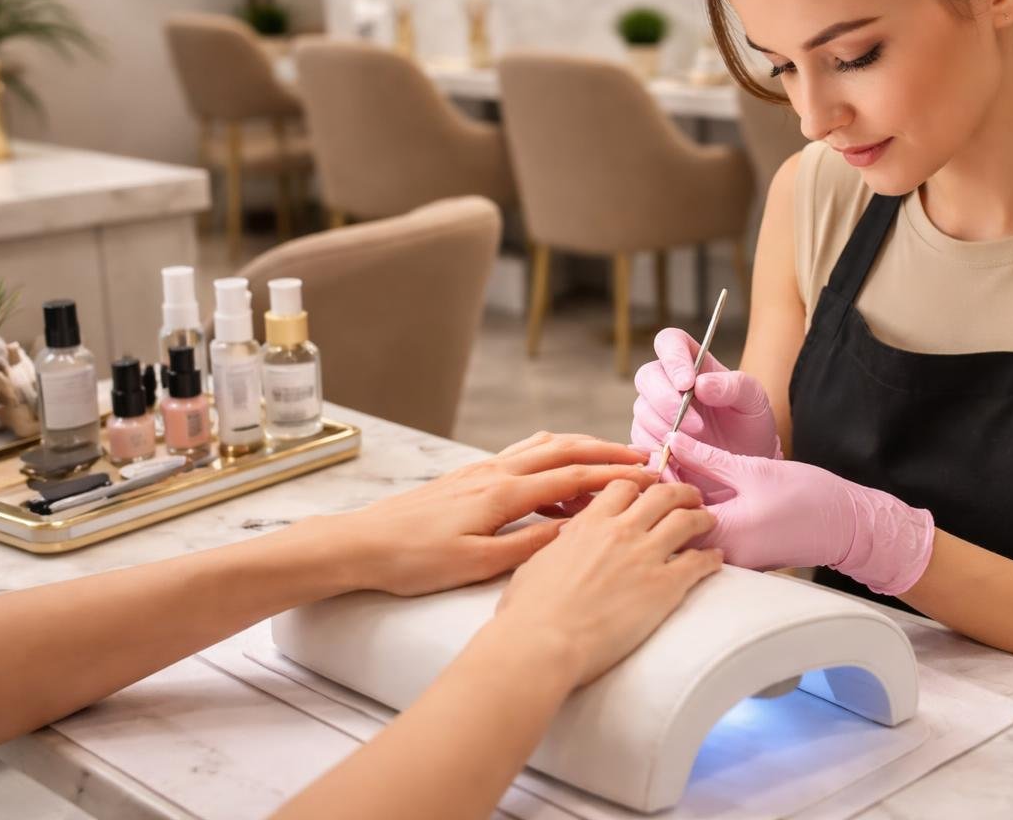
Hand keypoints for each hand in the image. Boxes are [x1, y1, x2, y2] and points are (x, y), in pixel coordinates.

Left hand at [326, 432, 658, 596]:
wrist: (363, 544)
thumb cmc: (415, 560)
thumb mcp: (476, 563)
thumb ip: (528, 546)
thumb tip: (574, 533)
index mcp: (503, 493)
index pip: (572, 476)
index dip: (615, 474)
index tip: (650, 473)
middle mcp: (495, 472)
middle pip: (563, 449)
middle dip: (607, 451)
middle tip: (644, 457)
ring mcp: (480, 470)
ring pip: (542, 447)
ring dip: (580, 449)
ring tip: (610, 459)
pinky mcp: (468, 477)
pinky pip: (521, 458)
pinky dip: (551, 459)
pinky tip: (557, 479)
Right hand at [493, 479, 722, 686]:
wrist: (544, 641)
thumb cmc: (529, 612)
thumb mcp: (536, 563)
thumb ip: (557, 547)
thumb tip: (562, 545)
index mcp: (589, 524)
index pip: (623, 488)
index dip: (639, 486)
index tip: (647, 490)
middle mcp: (621, 531)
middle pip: (661, 495)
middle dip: (679, 492)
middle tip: (689, 496)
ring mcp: (645, 556)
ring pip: (686, 520)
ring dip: (702, 516)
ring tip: (709, 519)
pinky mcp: (664, 587)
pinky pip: (698, 563)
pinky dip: (711, 558)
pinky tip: (716, 560)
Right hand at [630, 328, 780, 463]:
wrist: (745, 466)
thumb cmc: (750, 425)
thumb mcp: (754, 401)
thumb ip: (733, 386)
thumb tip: (701, 384)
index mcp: (694, 363)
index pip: (669, 342)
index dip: (672, 357)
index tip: (686, 382)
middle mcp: (669, 383)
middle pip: (647, 376)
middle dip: (666, 400)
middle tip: (696, 424)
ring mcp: (655, 410)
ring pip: (642, 409)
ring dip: (665, 426)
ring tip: (695, 442)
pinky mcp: (649, 438)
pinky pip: (640, 439)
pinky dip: (658, 449)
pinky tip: (680, 458)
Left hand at [664, 432, 934, 595]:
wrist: (847, 526)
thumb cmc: (808, 497)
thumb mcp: (752, 469)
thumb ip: (707, 458)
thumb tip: (672, 439)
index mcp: (724, 534)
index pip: (669, 512)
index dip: (657, 481)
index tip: (654, 454)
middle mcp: (724, 557)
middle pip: (673, 529)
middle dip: (664, 498)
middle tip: (661, 463)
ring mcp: (733, 564)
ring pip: (689, 536)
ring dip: (680, 509)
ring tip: (679, 476)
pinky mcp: (741, 562)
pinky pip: (707, 542)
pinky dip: (699, 520)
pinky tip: (701, 495)